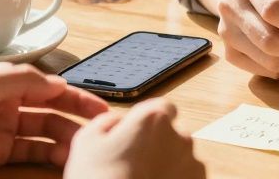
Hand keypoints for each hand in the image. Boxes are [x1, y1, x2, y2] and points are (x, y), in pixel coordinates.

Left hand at [0, 63, 108, 177]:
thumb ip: (24, 79)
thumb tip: (58, 82)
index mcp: (3, 82)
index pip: (48, 86)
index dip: (74, 96)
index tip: (99, 107)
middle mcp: (5, 104)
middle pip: (51, 110)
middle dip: (77, 118)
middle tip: (101, 129)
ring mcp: (1, 131)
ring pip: (44, 134)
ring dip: (65, 140)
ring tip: (81, 150)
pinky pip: (31, 154)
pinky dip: (48, 156)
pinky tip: (62, 160)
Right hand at [64, 97, 203, 178]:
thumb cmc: (101, 178)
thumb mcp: (87, 141)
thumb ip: (107, 121)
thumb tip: (117, 121)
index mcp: (153, 119)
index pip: (162, 107)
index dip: (148, 121)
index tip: (137, 133)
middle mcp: (179, 135)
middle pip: (170, 132)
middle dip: (156, 143)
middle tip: (134, 162)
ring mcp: (191, 161)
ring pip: (179, 155)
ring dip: (166, 163)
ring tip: (143, 178)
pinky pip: (187, 175)